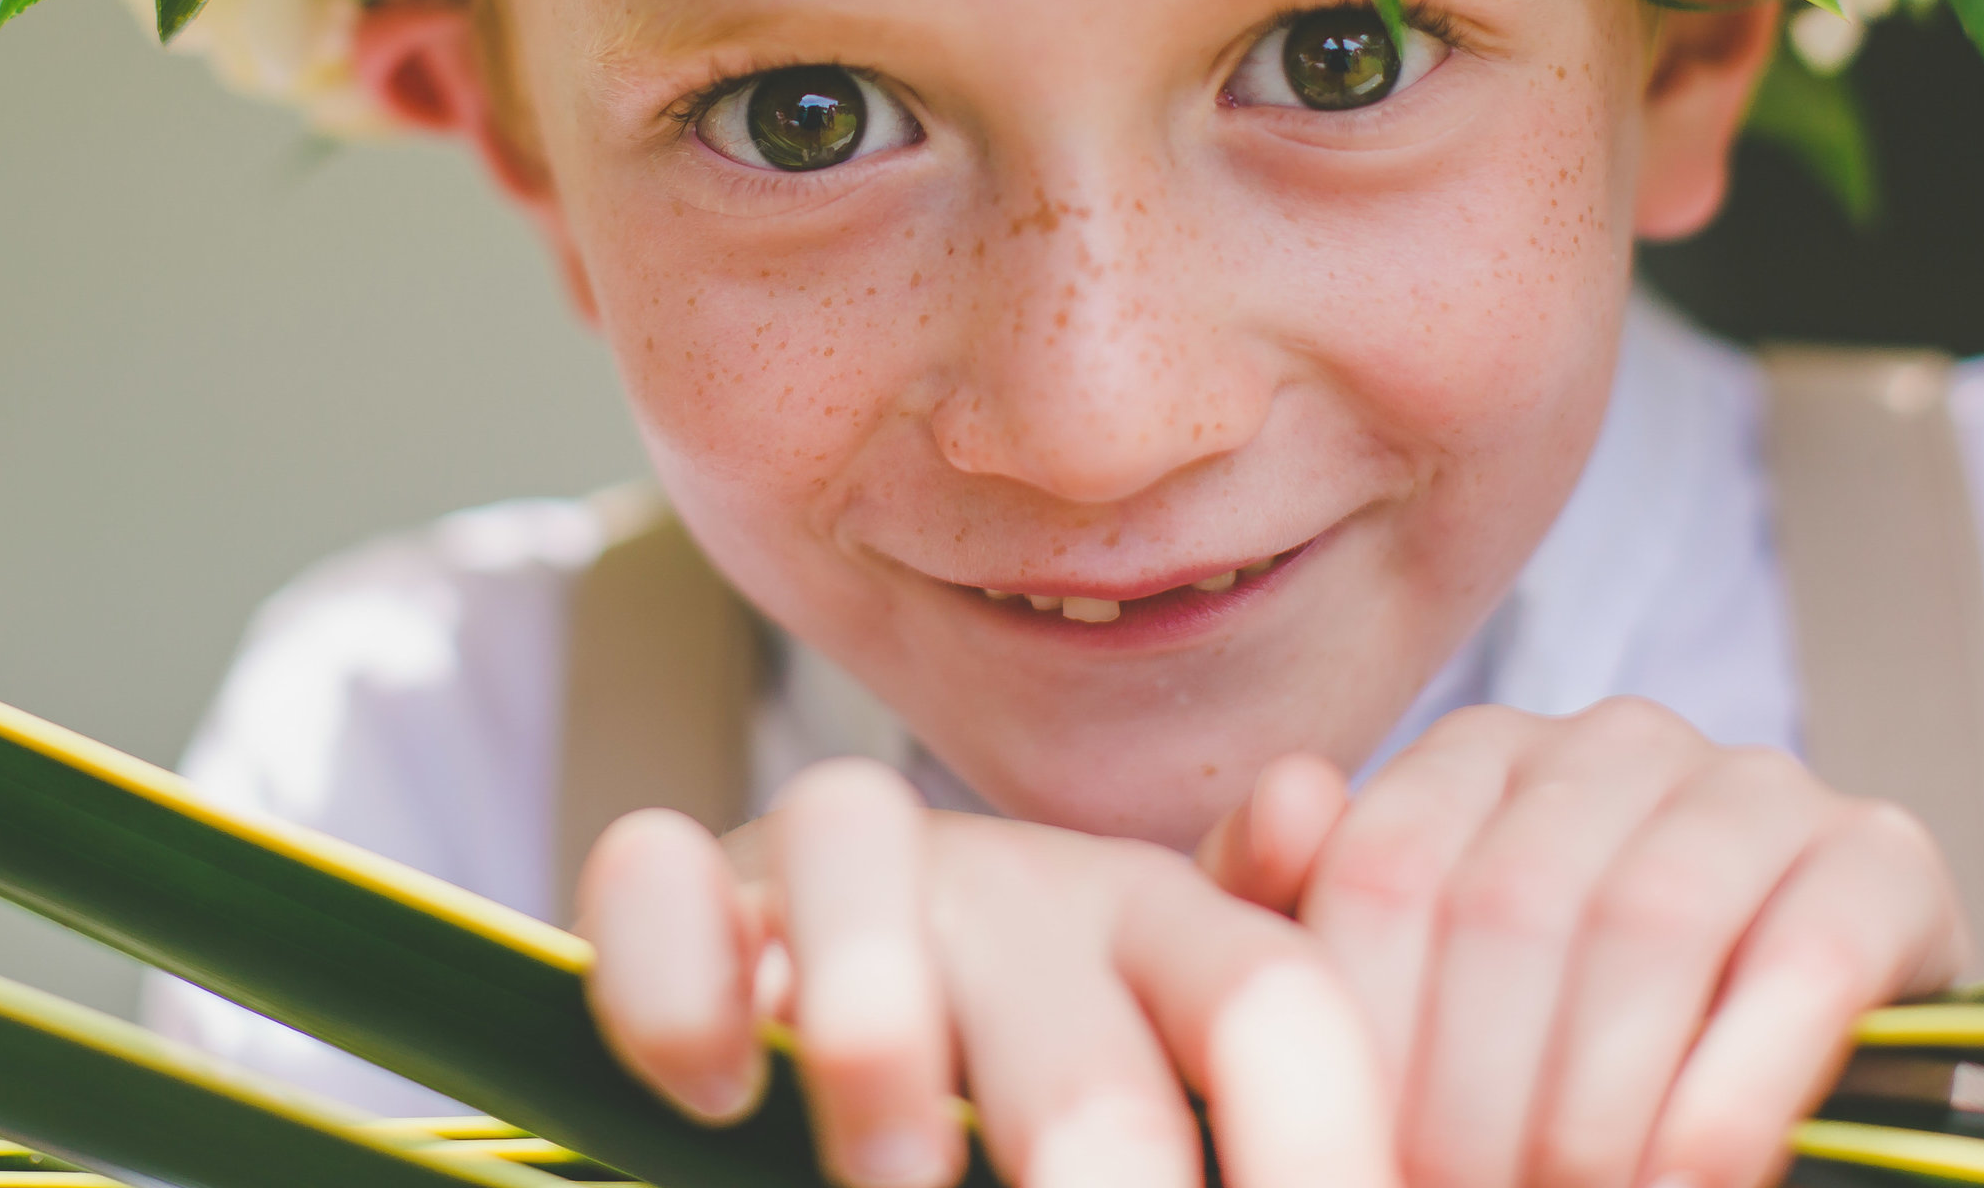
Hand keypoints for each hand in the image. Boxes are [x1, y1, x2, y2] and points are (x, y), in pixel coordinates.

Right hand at [578, 760, 1395, 1187]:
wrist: (847, 976)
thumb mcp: (1174, 1037)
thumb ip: (1276, 1036)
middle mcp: (1016, 885)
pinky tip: (717, 1081)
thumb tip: (1328, 832)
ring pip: (854, 831)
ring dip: (880, 1017)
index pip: (1275, 1006)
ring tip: (904, 1177)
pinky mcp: (692, 892)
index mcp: (1164, 931)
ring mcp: (842, 874)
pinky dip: (674, 971)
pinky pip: (655, 872)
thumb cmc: (1050, 1046)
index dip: (1318, 1147)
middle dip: (1101, 1144)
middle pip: (1073, 977)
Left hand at [1199, 700, 1968, 1187]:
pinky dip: (1733, 1099)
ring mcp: (1757, 786)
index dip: (1365, 1045)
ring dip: (1593, 1107)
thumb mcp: (1406, 989)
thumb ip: (1301, 908)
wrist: (1764, 1094)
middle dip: (1474, 1101)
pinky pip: (1802, 963)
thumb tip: (1291, 802)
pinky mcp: (1883, 857)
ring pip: (1644, 924)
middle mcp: (1616, 740)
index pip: (1385, 871)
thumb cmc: (1542, 1049)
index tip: (1360, 1159)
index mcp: (1482, 752)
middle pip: (1508, 905)